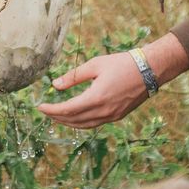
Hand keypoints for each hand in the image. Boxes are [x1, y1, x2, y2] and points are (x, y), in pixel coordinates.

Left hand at [38, 34, 188, 128]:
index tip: (39, 107)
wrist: (149, 70)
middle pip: (74, 121)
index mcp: (96, 97)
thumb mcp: (95, 65)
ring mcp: (112, 116)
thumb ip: (74, 76)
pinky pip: (94, 124)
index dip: (51, 110)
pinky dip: (81, 123)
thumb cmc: (122, 63)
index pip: (67, 110)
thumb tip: (54, 85)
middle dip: (57, 117)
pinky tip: (75, 117)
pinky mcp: (117, 116)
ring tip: (56, 116)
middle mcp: (104, 111)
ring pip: (84, 125)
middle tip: (44, 111)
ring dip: (68, 122)